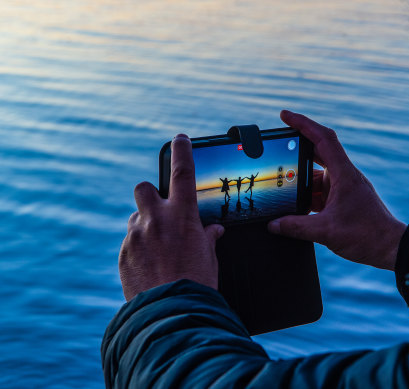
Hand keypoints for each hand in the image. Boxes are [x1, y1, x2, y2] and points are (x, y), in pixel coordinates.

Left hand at [119, 134, 224, 300]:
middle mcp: (155, 219)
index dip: (181, 151)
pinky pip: (131, 243)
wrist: (172, 313)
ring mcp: (136, 236)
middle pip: (143, 188)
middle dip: (151, 194)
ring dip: (146, 226)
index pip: (182, 172)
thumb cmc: (197, 284)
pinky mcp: (123, 254)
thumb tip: (213, 231)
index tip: (179, 139)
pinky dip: (140, 249)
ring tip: (159, 250)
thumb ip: (208, 238)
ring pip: (136, 219)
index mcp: (182, 215)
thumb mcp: (210, 257)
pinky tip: (152, 267)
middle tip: (160, 210)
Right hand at [268, 110, 405, 270]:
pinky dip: (308, 194)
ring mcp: (345, 187)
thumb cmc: (367, 235)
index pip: (322, 138)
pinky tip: (296, 205)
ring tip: (283, 188)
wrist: (389, 248)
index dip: (303, 123)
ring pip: (317, 175)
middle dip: (296, 151)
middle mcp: (345, 176)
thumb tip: (273, 225)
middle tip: (276, 153)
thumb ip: (296, 227)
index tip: (285, 115)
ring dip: (301, 181)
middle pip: (318, 152)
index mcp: (344, 174)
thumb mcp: (326, 231)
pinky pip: (321, 190)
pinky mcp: (344, 199)